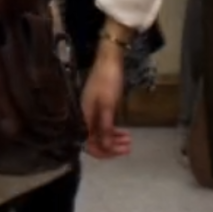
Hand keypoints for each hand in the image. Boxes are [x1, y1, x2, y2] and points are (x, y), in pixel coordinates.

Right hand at [81, 41, 131, 159]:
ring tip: (129, 141)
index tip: (121, 152)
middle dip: (112, 147)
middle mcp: (85, 118)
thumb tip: (104, 147)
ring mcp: (91, 112)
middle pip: (95, 141)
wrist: (109, 59)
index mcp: (83, 118)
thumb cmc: (108, 80)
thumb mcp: (108, 105)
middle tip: (129, 147)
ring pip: (101, 133)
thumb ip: (105, 127)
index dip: (105, 152)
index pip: (90, 145)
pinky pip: (104, 125)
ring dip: (114, 139)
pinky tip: (124, 132)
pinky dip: (114, 130)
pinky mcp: (98, 107)